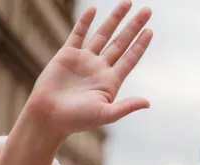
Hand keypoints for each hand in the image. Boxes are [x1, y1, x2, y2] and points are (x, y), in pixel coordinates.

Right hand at [26, 1, 152, 136]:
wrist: (49, 116)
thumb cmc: (77, 120)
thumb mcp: (106, 114)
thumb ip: (126, 107)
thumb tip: (148, 103)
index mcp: (111, 81)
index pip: (130, 58)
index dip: (140, 44)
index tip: (150, 31)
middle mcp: (100, 67)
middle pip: (121, 42)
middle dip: (134, 26)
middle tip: (147, 10)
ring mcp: (84, 60)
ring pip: (103, 34)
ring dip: (115, 18)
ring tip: (127, 3)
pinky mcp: (66, 55)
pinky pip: (78, 34)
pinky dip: (85, 22)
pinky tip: (94, 10)